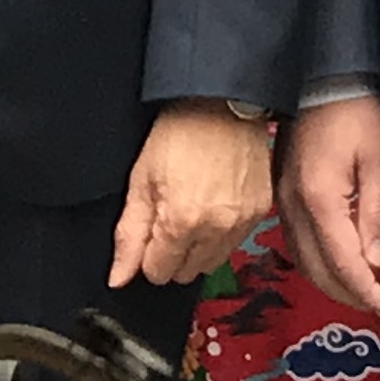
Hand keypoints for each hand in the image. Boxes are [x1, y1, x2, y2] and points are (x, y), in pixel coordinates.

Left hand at [111, 99, 269, 289]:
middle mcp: (216, 229)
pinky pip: (235, 242)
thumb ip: (129, 235)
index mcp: (181, 223)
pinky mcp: (261, 210)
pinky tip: (215, 202)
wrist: (222, 101)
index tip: (152, 227)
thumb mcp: (141, 181)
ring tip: (194, 208)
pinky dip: (223, 232)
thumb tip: (118, 279)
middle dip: (173, 253)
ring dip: (199, 247)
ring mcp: (242, 221)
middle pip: (186, 273)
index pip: (158, 273)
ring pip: (212, 262)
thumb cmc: (178, 133)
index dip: (149, 252)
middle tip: (171, 215)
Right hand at [279, 95, 379, 322]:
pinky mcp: (280, 193)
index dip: (368, 292)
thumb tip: (375, 261)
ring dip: (332, 282)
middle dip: (350, 295)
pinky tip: (337, 264)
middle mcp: (293, 206)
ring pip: (303, 261)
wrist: (324, 76)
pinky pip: (296, 243)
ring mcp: (281, 200)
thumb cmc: (358, 111)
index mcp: (319, 198)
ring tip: (363, 292)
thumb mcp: (378, 158)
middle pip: (318, 270)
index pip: (343, 262)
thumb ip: (376, 211)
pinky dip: (317, 263)